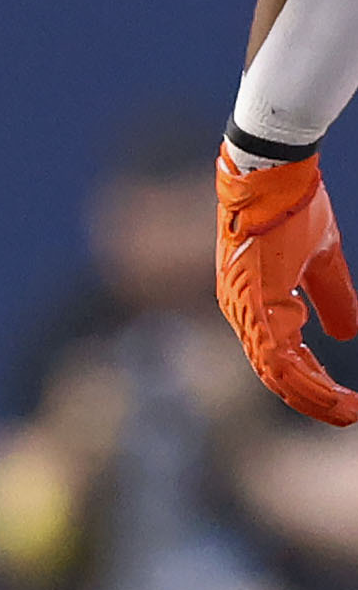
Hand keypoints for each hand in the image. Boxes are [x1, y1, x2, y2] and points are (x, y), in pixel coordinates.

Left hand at [217, 152, 357, 424]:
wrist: (272, 174)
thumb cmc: (291, 209)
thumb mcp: (320, 261)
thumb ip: (331, 299)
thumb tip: (344, 334)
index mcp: (254, 303)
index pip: (278, 359)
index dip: (310, 383)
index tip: (342, 400)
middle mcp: (241, 311)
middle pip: (273, 374)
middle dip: (312, 399)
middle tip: (347, 416)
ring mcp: (242, 306)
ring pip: (272, 371)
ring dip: (310, 395)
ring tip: (345, 411)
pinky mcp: (251, 298)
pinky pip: (273, 352)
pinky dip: (301, 375)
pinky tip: (329, 389)